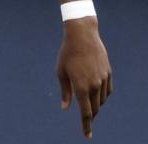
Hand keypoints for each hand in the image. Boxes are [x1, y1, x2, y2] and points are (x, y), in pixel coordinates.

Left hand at [57, 17, 111, 138]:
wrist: (82, 36)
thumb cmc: (66, 54)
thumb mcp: (61, 73)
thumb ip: (65, 92)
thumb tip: (66, 108)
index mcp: (81, 87)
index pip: (85, 112)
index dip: (86, 125)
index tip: (87, 136)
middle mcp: (94, 85)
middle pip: (95, 108)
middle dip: (90, 115)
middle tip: (85, 120)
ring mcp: (103, 79)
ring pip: (102, 100)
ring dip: (96, 105)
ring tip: (88, 104)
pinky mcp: (108, 73)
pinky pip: (107, 91)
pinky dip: (102, 96)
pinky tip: (97, 95)